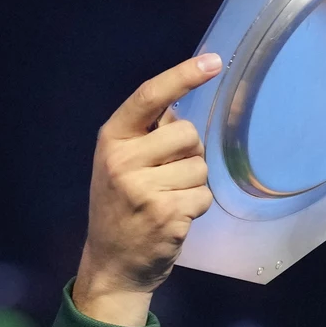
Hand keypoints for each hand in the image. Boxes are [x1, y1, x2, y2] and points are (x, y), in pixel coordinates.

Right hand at [74, 54, 222, 325]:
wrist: (112, 264)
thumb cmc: (122, 208)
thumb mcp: (120, 164)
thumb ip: (146, 136)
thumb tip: (183, 105)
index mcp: (112, 139)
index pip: (150, 97)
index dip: (183, 76)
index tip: (214, 62)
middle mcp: (123, 159)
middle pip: (187, 132)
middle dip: (189, 154)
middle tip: (168, 178)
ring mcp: (143, 188)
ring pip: (200, 167)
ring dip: (194, 185)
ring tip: (168, 200)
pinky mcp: (166, 214)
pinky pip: (204, 196)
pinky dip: (197, 207)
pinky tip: (174, 219)